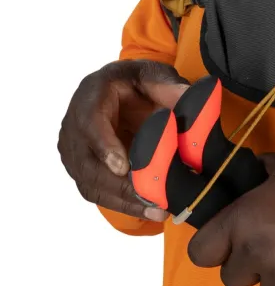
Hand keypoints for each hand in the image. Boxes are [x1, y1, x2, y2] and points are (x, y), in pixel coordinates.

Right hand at [58, 60, 188, 220]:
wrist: (121, 93)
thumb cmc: (136, 82)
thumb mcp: (154, 74)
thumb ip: (169, 86)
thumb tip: (189, 99)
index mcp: (90, 94)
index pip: (89, 122)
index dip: (103, 146)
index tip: (121, 167)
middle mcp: (74, 124)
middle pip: (87, 162)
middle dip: (120, 185)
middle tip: (153, 199)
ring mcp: (74, 149)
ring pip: (91, 183)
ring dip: (124, 200)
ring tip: (158, 210)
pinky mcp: (81, 169)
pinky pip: (97, 192)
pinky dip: (123, 204)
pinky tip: (150, 210)